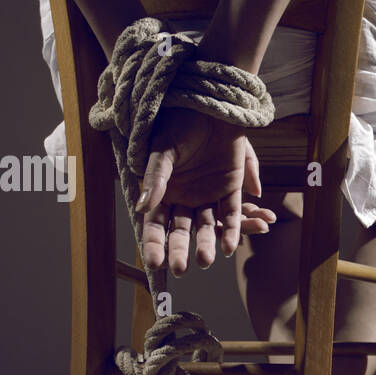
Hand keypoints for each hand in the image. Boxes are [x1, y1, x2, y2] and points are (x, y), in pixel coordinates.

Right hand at [135, 107, 276, 274]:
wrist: (209, 104)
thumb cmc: (179, 123)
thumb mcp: (163, 149)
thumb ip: (155, 178)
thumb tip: (142, 207)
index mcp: (163, 190)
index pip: (156, 223)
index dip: (154, 242)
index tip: (154, 263)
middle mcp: (185, 198)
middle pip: (182, 230)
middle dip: (180, 249)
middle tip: (181, 270)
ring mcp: (208, 195)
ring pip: (208, 226)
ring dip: (208, 243)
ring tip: (208, 261)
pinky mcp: (231, 189)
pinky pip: (232, 213)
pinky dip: (233, 229)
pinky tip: (232, 246)